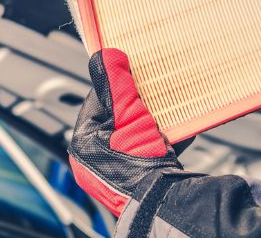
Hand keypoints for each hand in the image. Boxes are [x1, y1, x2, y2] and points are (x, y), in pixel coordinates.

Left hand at [68, 48, 193, 215]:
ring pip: (134, 132)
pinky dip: (162, 138)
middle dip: (138, 102)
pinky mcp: (138, 176)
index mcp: (83, 142)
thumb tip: (106, 56)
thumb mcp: (128, 116)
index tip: (131, 70)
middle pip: (117, 115)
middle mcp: (95, 157)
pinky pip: (148, 149)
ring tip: (166, 112)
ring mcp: (116, 169)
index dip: (117, 83)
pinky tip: (176, 132)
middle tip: (152, 92)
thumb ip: (117, 85)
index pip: (97, 99)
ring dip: (153, 120)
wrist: (165, 204)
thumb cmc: (141, 166)